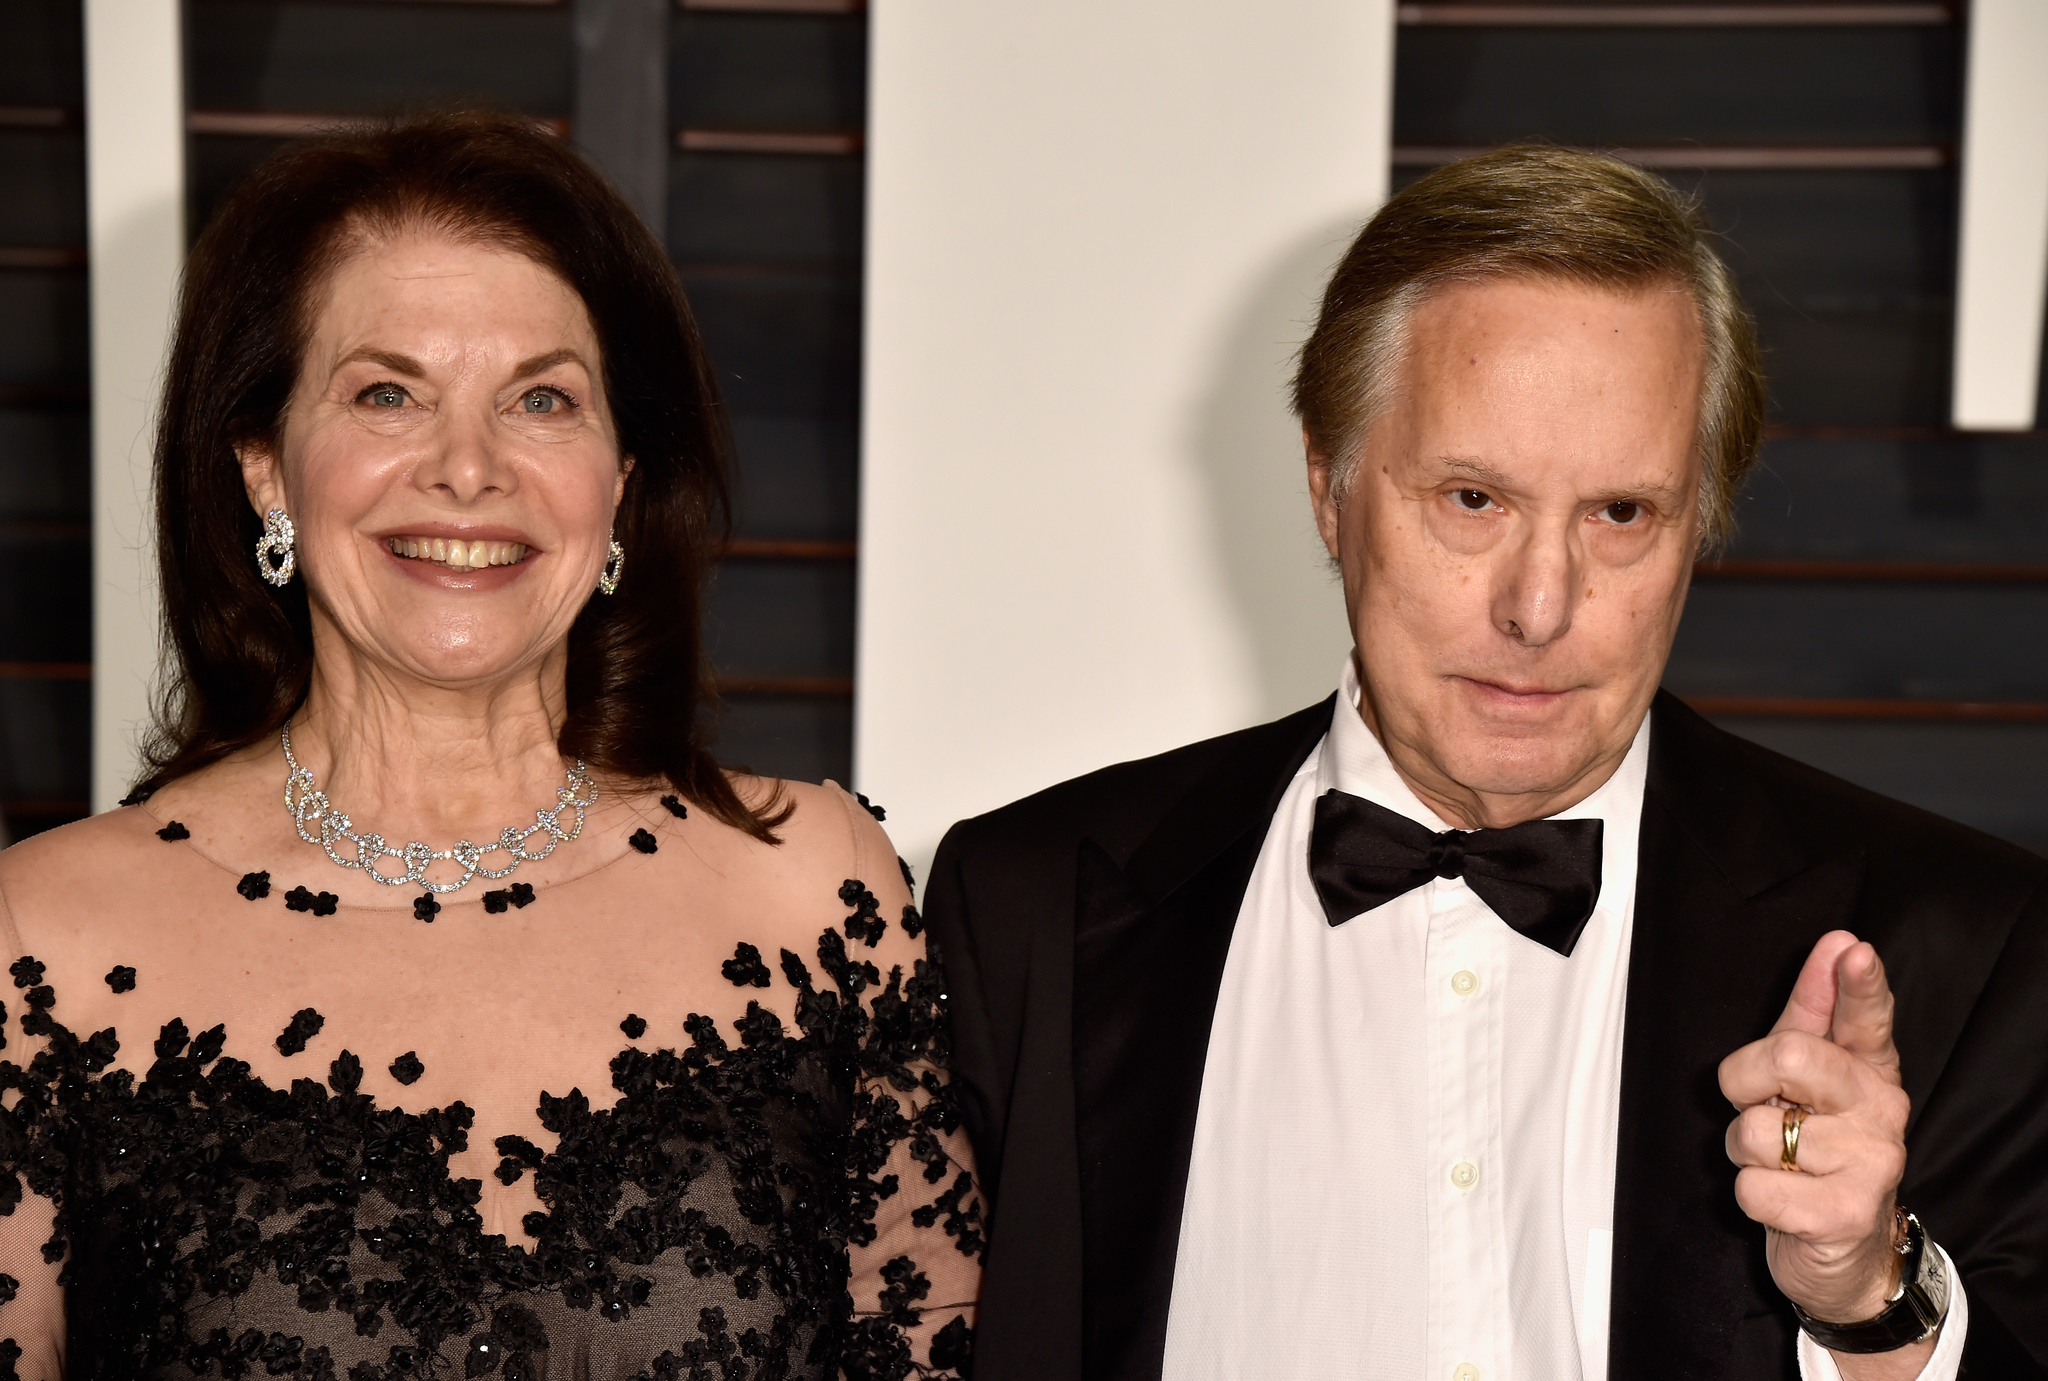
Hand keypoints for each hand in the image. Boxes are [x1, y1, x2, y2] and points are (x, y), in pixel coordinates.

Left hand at [1718, 933, 1916, 1340]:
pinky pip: (1754, 1188)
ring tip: (1781, 1166)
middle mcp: (1881, 1109)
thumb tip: (1836, 943)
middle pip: (1789, 1056)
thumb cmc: (1816, 1151)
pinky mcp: (1846, 1213)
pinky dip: (1751, 1196)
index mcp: (1868, 1069)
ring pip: (1757, 1130)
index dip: (1857, 985)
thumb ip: (1815, 1010)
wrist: (1843, 1250)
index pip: (1866, 1017)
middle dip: (1745, 1081)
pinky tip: (1786, 1202)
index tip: (1854, 952)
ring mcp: (1872, 1162)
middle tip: (1763, 1106)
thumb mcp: (1808, 1078)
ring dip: (1746, 1151)